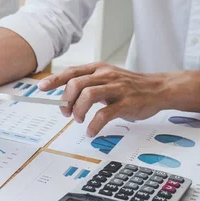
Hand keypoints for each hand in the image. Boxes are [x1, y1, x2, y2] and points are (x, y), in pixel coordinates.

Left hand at [38, 63, 168, 136]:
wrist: (158, 89)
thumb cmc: (130, 86)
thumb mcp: (107, 79)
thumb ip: (89, 84)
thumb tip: (65, 97)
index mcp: (99, 69)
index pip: (71, 72)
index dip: (54, 80)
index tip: (41, 88)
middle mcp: (106, 75)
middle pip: (76, 84)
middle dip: (66, 101)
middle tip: (66, 113)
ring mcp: (116, 88)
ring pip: (88, 96)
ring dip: (78, 111)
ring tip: (80, 120)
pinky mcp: (126, 103)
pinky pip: (104, 114)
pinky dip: (94, 125)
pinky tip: (92, 131)